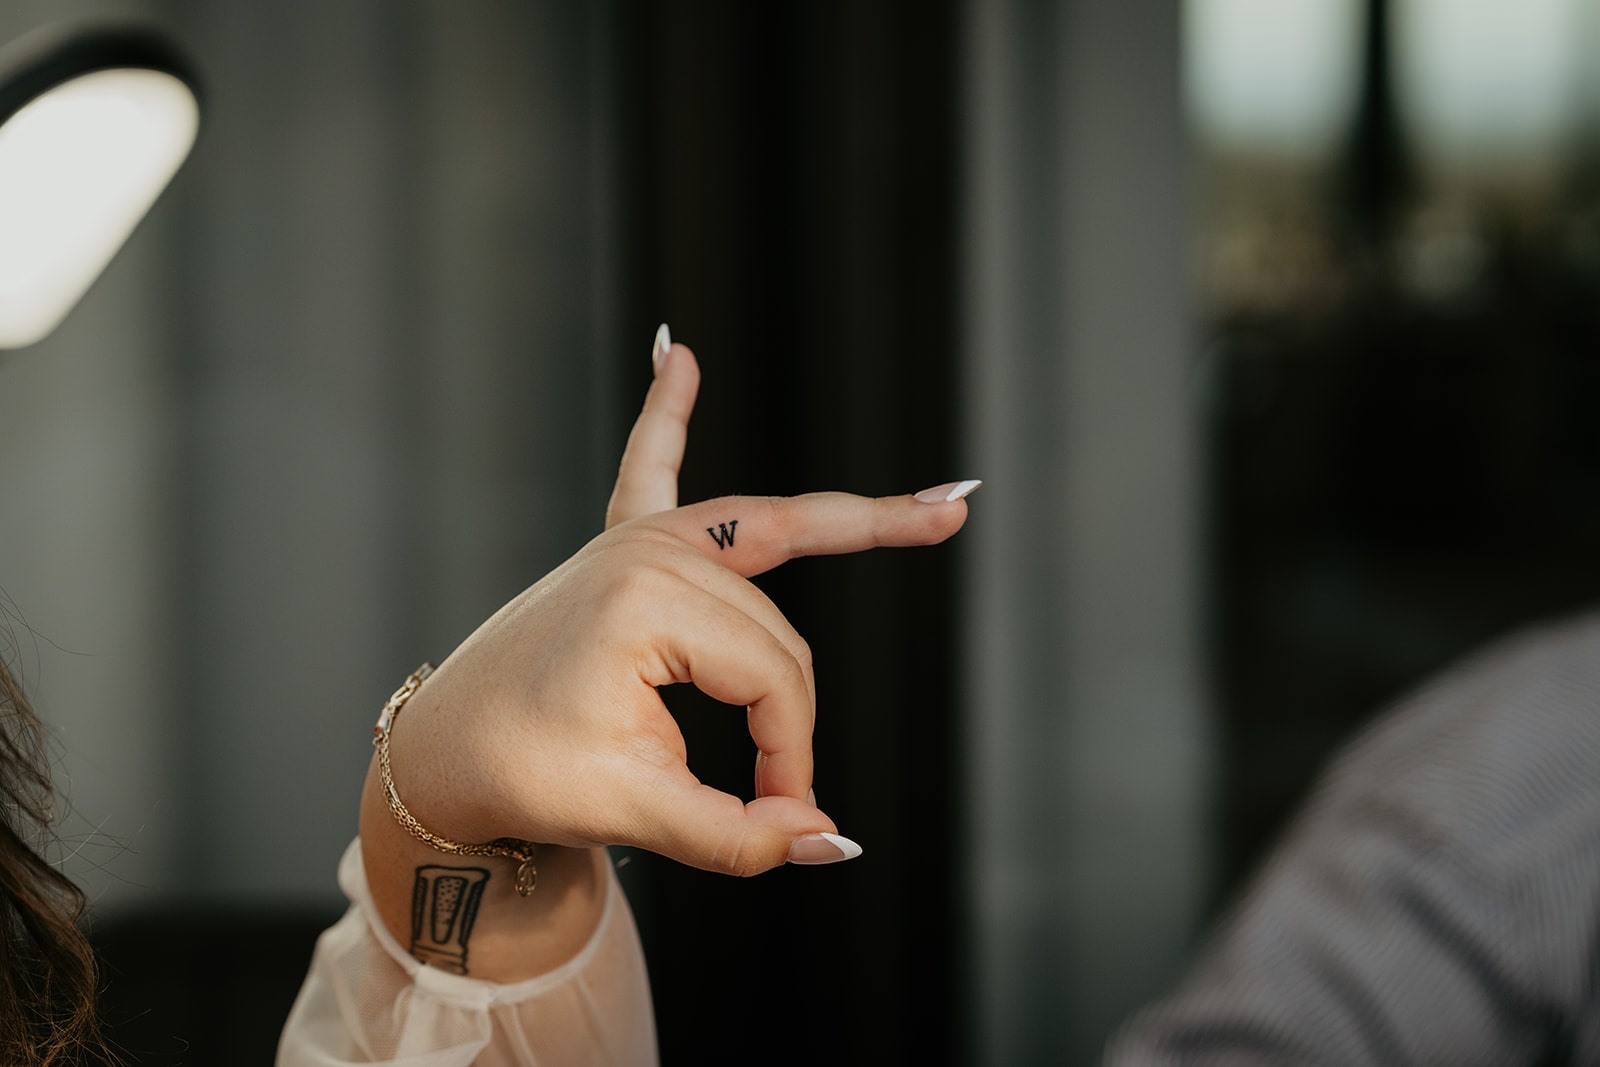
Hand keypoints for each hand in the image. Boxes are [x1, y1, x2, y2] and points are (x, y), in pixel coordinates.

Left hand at [385, 325, 977, 876]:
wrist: (438, 757)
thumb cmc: (521, 777)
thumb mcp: (635, 814)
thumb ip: (739, 836)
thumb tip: (835, 840)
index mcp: (648, 602)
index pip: (775, 682)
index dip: (792, 759)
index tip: (780, 821)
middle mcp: (647, 552)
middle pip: (779, 634)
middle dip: (794, 719)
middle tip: (788, 801)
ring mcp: (633, 541)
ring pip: (770, 539)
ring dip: (850, 520)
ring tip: (949, 506)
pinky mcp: (618, 545)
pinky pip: (653, 467)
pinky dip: (666, 414)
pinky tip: (675, 355)